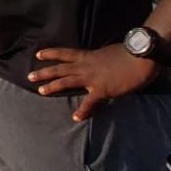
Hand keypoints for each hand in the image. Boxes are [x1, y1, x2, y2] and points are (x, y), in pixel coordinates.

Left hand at [28, 44, 161, 120]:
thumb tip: (103, 61)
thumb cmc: (130, 52)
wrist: (141, 57)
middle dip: (44, 72)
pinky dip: (83, 111)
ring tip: (40, 91)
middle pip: (60, 68)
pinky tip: (76, 118)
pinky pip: (90, 102)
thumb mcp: (110, 52)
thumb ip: (102, 59)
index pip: (65, 53)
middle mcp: (86, 66)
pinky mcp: (102, 89)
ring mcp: (92, 78)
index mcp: (89, 56)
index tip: (38, 54)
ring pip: (67, 81)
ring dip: (52, 86)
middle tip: (29, 76)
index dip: (51, 53)